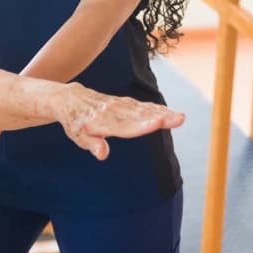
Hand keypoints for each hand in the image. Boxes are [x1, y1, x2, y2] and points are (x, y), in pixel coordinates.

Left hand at [56, 89, 185, 160]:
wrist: (72, 98)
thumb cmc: (75, 122)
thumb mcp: (78, 136)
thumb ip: (92, 144)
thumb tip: (103, 155)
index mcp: (101, 122)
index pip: (124, 126)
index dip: (141, 125)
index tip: (157, 123)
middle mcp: (113, 111)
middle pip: (139, 116)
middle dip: (160, 117)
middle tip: (180, 119)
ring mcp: (120, 105)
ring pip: (144, 110)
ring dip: (163, 113)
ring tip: (181, 118)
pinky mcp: (125, 102)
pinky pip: (143, 106)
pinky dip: (157, 109)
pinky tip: (170, 113)